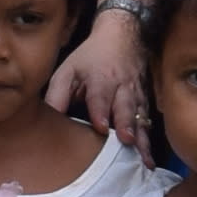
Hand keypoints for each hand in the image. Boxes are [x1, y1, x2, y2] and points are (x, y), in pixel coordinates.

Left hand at [56, 4, 150, 146]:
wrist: (124, 36)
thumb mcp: (69, 69)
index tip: (101, 127)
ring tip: (143, 159)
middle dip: (126, 124)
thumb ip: (57, 94)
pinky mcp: (145, 103)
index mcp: (100, 79)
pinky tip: (149, 160)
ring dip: (142, 139)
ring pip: (140, 118)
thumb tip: (47, 120)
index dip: (101, 111)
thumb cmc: (91, 58)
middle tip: (127, 141)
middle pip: (125, 107)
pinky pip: (147, 123)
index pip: (100, 96)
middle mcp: (122, 88)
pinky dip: (148, 141)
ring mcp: (136, 96)